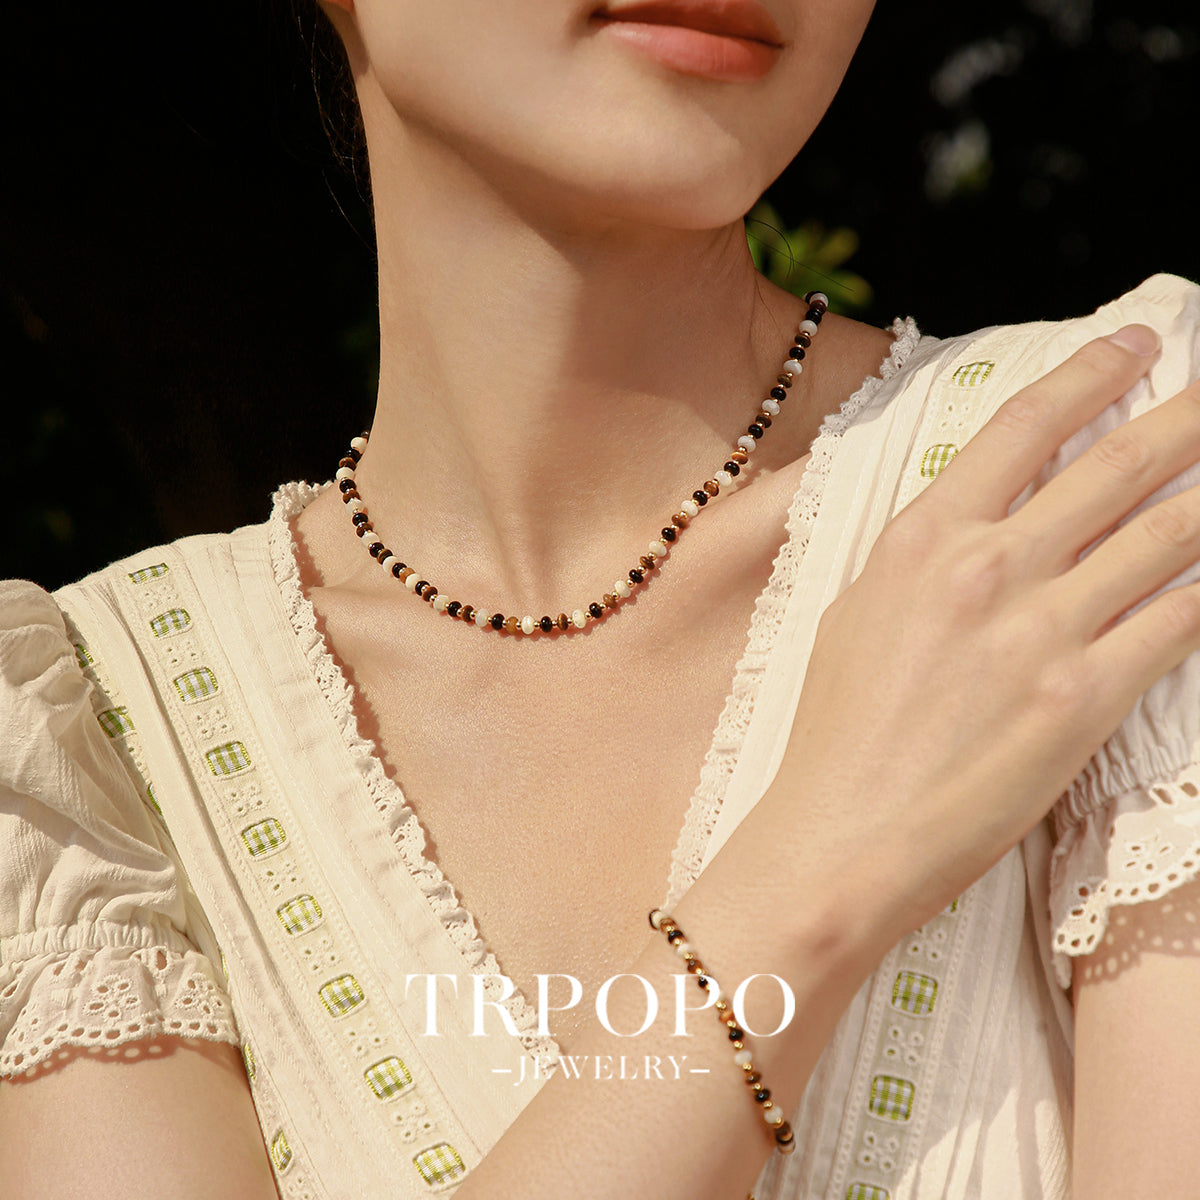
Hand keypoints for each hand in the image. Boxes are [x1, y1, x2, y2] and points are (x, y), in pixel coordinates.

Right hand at [771, 325, 1199, 936]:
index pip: (1023, 425)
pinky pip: (1181, 616)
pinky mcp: (1085, 694)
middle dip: (1190, 412)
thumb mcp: (855, 614)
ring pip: (1170, 530)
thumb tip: (971, 522)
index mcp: (922, 537)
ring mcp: (1041, 627)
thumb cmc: (838, 731)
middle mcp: (988, 565)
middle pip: (1117, 463)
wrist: (843, 834)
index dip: (1092, 374)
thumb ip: (920, 558)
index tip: (1136, 347)